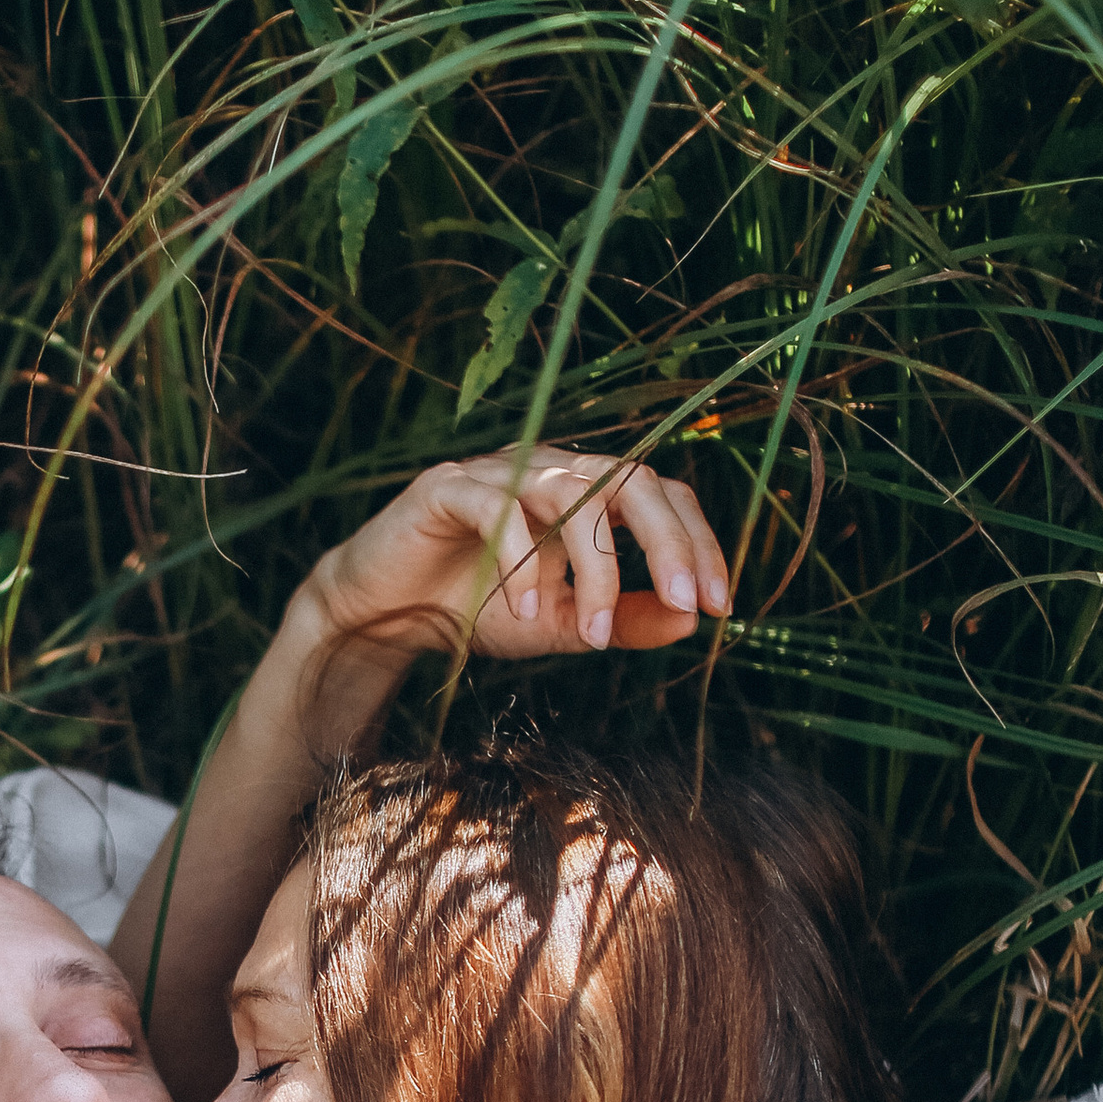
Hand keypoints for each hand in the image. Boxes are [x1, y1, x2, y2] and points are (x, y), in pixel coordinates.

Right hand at [303, 447, 728, 661]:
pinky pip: (501, 508)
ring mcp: (500, 470)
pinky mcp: (448, 485)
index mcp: (585, 492)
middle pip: (632, 478)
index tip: (719, 606)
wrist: (383, 617)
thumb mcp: (559, 626)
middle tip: (688, 602)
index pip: (662, 497)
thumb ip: (621, 620)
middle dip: (669, 542)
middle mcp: (550, 468)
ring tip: (589, 634)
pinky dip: (522, 562)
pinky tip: (525, 612)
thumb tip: (691, 620)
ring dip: (595, 568)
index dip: (699, 543)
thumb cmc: (471, 612)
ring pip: (573, 494)